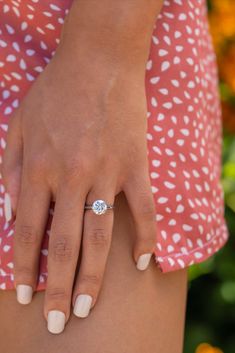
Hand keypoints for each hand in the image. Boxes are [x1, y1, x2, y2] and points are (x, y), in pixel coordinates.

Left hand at [2, 43, 156, 333]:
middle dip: (59, 289)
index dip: (24, 268)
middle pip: (64, 245)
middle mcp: (72, 178)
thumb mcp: (17, 126)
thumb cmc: (54, 93)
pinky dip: (145, 238)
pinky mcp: (134, 166)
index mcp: (39, 169)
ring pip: (99, 236)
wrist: (97, 63)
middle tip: (60, 323)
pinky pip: (143, 209)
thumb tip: (9, 215)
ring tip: (88, 307)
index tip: (25, 297)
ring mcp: (107, 174)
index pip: (28, 232)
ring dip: (93, 276)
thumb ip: (8, 172)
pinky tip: (142, 264)